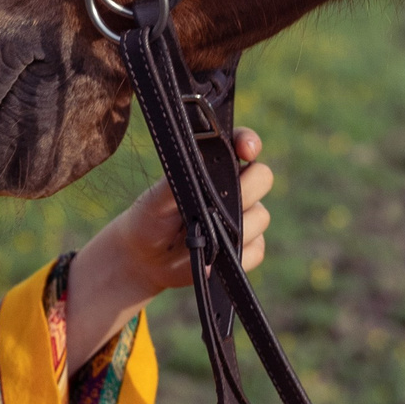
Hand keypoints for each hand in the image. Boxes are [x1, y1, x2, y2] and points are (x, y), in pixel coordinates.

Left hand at [65, 128, 274, 369]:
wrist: (140, 260)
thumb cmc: (146, 218)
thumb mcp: (156, 198)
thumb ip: (178, 183)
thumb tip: (200, 172)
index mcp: (214, 168)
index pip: (246, 146)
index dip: (250, 144)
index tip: (246, 146)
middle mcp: (233, 190)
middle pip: (264, 178)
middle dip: (246, 187)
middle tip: (219, 200)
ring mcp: (241, 221)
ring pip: (262, 217)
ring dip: (237, 226)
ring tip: (203, 235)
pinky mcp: (243, 253)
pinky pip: (259, 252)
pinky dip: (240, 258)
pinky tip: (216, 259)